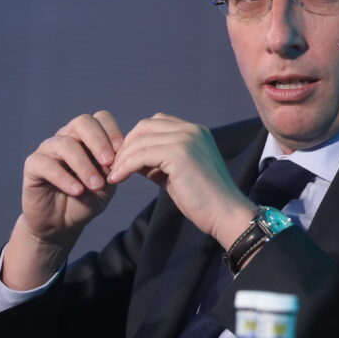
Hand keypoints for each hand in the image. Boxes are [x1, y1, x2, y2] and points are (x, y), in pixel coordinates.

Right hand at [19, 110, 126, 239]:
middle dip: (98, 141)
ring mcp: (48, 149)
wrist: (62, 224)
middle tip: (108, 162)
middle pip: (82, 122)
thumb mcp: (106, 185)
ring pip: (65, 144)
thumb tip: (121, 155)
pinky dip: (64, 177)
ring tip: (96, 186)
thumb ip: (113, 168)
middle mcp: (67, 137)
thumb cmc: (87, 200)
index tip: (122, 152)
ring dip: (84, 165)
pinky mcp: (32, 165)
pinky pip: (46, 163)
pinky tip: (77, 191)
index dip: (113, 131)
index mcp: (87, 137)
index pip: (101, 118)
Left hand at [106, 113, 256, 250]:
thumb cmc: (202, 199)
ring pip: (140, 140)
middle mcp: (191, 130)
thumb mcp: (176, 174)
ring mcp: (186, 139)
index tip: (124, 159)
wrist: (225, 214)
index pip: (156, 123)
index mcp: (195, 131)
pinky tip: (118, 179)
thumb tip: (132, 160)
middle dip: (126, 145)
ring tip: (113, 175)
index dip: (136, 139)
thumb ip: (158, 162)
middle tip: (115, 166)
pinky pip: (141, 155)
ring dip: (122, 158)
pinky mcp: (179, 153)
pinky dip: (125, 166)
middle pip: (145, 126)